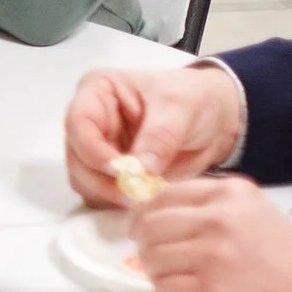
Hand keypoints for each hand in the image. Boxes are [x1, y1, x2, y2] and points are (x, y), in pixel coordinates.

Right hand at [63, 64, 245, 207]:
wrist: (216, 121)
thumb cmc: (194, 100)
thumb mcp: (181, 108)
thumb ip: (160, 136)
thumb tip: (140, 168)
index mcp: (97, 91)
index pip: (78, 123)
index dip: (92, 149)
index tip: (120, 170)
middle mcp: (89, 121)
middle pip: (76, 156)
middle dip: (102, 178)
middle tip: (135, 193)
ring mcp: (96, 148)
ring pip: (83, 179)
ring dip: (109, 193)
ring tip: (143, 196)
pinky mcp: (108, 172)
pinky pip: (100, 193)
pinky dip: (117, 200)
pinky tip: (143, 197)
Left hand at [133, 176, 291, 291]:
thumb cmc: (290, 263)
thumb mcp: (254, 215)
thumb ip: (209, 208)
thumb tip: (154, 213)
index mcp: (230, 192)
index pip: (163, 195)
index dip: (148, 215)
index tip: (146, 228)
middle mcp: (218, 218)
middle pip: (149, 225)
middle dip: (147, 244)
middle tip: (161, 259)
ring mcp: (212, 254)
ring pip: (151, 258)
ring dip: (160, 273)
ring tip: (185, 280)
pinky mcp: (208, 291)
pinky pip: (163, 289)